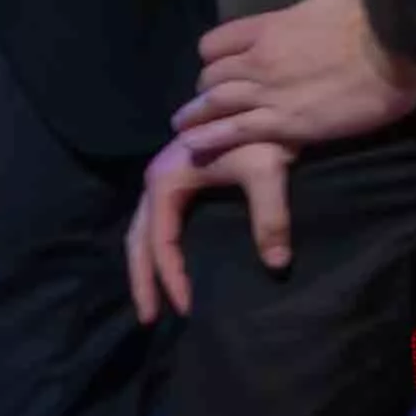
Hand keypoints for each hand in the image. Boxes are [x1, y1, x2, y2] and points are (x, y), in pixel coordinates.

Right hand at [126, 131, 296, 322]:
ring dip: (144, 266)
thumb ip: (270, 218)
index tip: (188, 308)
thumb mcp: (266, 172)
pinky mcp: (176, 181)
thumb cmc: (261, 131)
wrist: (262, 97)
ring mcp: (164, 181)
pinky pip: (156, 223)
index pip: (161, 239)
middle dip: (142, 279)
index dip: (171, 275)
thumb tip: (278, 264)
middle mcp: (156, 180)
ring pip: (142, 231)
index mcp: (166, 179)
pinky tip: (169, 269)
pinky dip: (156, 250)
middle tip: (150, 319)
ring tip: (153, 302)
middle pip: (138, 239)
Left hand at [170, 0, 415, 163]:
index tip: (217, 64)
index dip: (213, 55)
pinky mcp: (287, 124)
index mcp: (267, 27)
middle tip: (206, 98)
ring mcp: (270, 93)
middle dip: (207, 86)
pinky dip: (211, 137)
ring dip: (196, 115)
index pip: (216, 42)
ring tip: (182, 127)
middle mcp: (259, 60)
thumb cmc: (373, 17)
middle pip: (212, 76)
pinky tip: (194, 145)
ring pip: (216, 104)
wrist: (403, 55)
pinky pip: (237, 131)